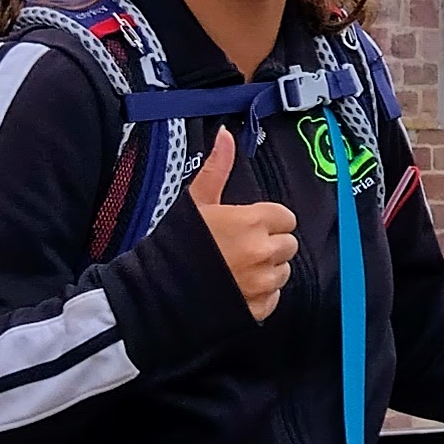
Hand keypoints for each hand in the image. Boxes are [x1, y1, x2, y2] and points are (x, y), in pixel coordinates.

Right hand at [189, 124, 296, 323]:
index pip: (285, 217)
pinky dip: (260, 294)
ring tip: (236, 270)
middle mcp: (263, 251)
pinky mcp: (259, 308)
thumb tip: (225, 135)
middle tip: (241, 248)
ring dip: (267, 270)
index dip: (268, 221)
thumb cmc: (174, 245)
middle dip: (270, 245)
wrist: (155, 294)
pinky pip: (274, 297)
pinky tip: (237, 289)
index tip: (249, 226)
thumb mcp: (196, 202)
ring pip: (283, 272)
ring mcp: (263, 282)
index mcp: (252, 221)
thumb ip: (217, 168)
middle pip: (288, 244)